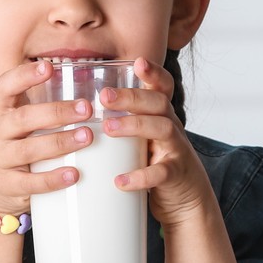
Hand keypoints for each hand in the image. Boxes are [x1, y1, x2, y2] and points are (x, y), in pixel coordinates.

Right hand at [0, 59, 97, 215]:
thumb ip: (38, 109)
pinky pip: (30, 183)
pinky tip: (74, 174)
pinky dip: (53, 179)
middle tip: (86, 108)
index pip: (5, 87)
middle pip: (23, 119)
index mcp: (0, 113)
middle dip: (56, 112)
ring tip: (87, 137)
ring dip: (59, 142)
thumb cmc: (11, 150)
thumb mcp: (14, 126)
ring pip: (28, 150)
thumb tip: (87, 87)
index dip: (24, 76)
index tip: (48, 67)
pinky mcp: (7, 186)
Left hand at [100, 56, 215, 227]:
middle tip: (104, 96)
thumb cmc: (154, 165)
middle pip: (158, 103)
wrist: (186, 200)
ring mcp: (176, 150)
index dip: (153, 73)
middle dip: (132, 97)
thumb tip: (77, 113)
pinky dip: (140, 177)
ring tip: (108, 127)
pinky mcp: (176, 176)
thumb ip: (120, 124)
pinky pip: (161, 173)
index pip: (162, 88)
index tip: (137, 62)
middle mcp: (172, 128)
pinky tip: (119, 181)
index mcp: (161, 116)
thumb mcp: (140, 140)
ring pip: (162, 129)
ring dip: (134, 125)